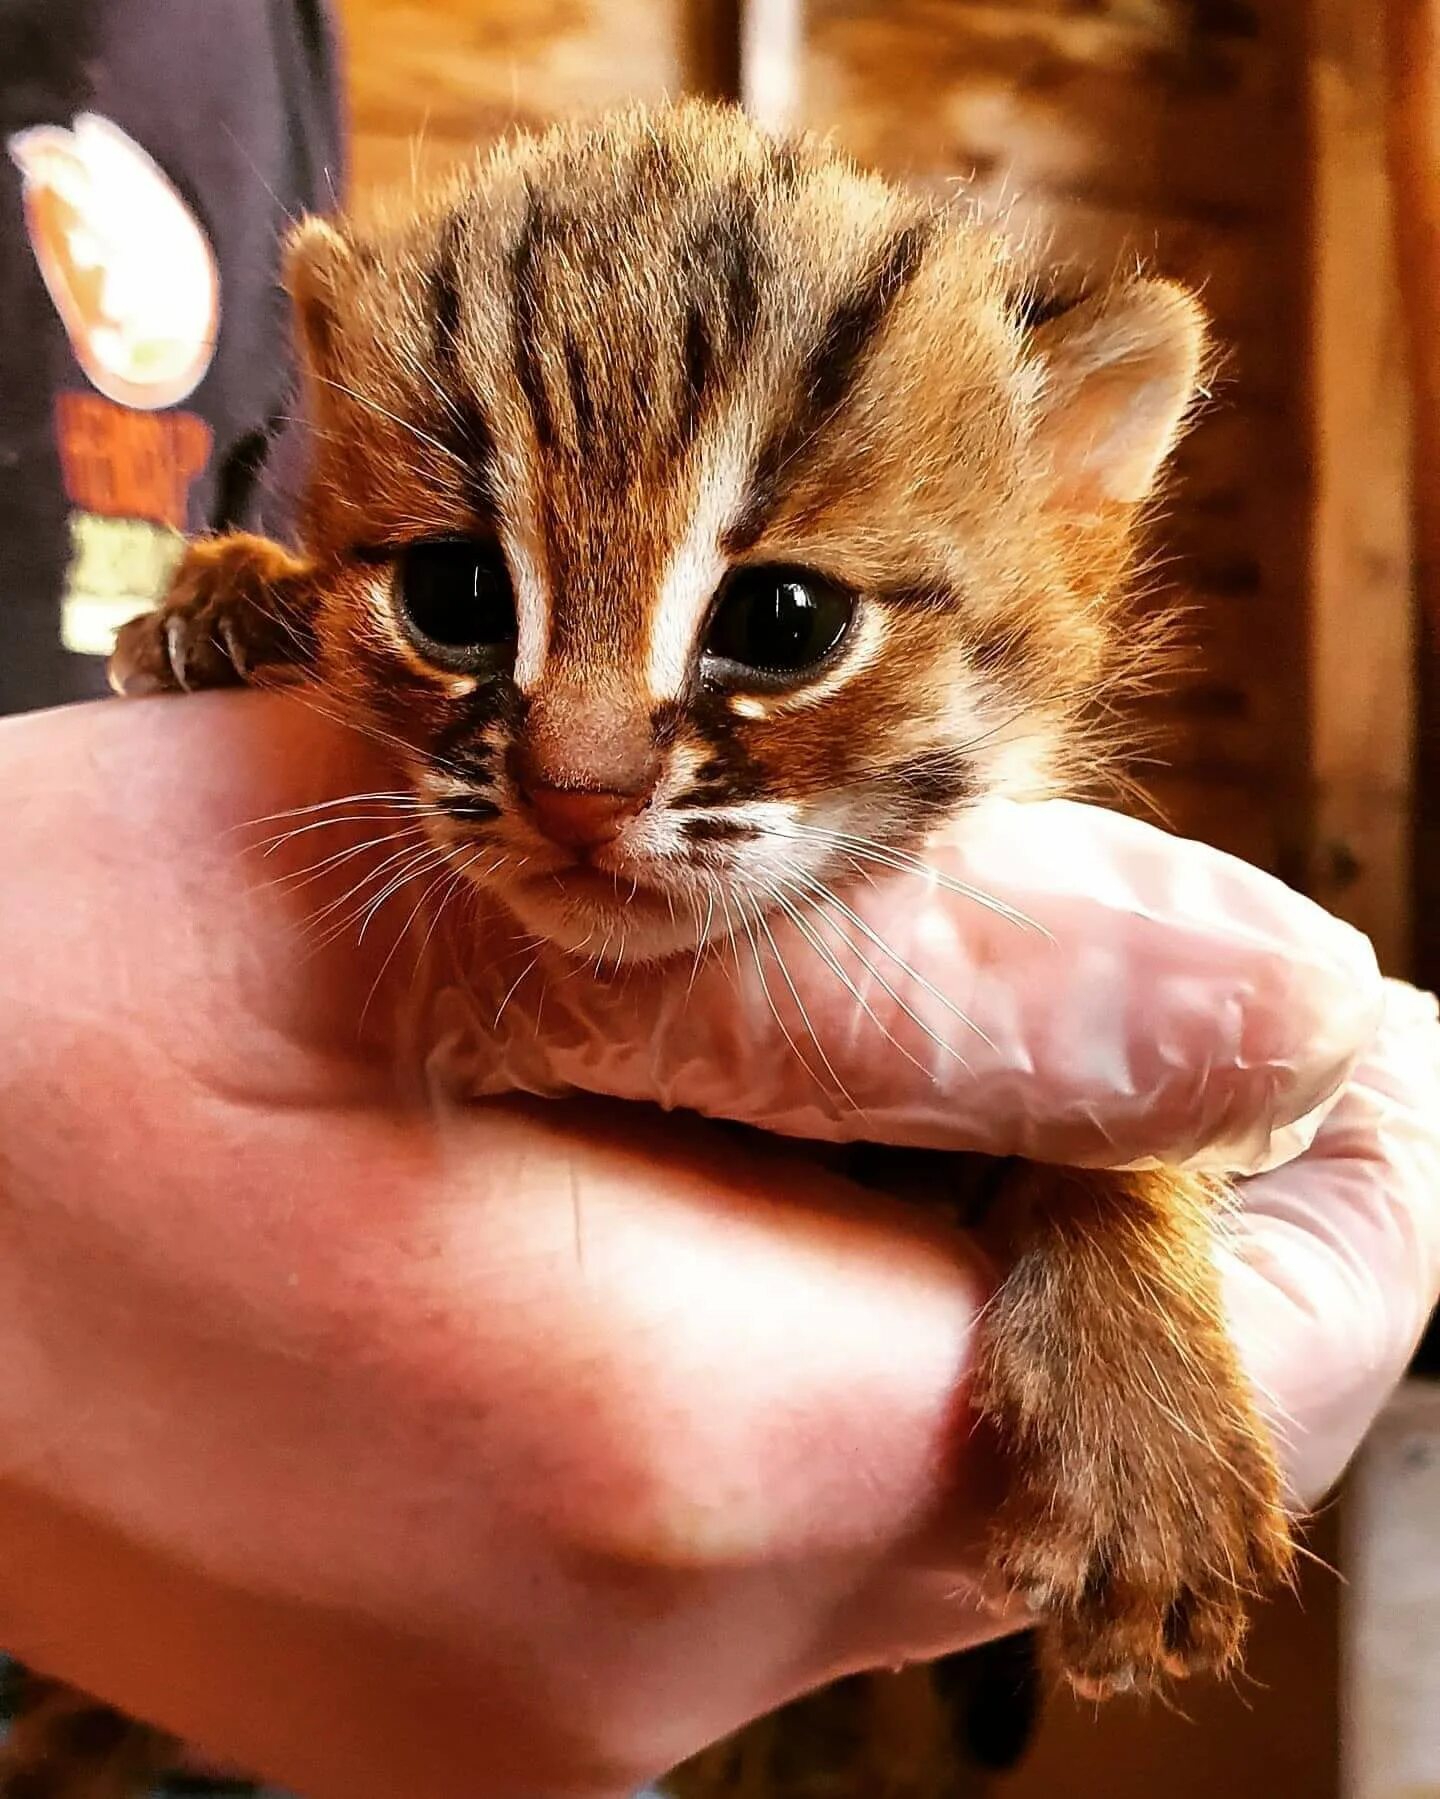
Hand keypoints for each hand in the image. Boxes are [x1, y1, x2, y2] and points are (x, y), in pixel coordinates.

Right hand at [0, 694, 1433, 1798]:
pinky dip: (790, 1297)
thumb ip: (907, 985)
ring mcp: (541, 1699)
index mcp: (672, 1466)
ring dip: (931, 1219)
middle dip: (1110, 1169)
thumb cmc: (27, 1000)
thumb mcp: (460, 902)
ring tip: (810, 1010)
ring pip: (916, 1448)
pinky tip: (670, 1134)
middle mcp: (633, 1664)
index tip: (1364, 1021)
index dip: (1343, 1190)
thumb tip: (1290, 1006)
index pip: (1222, 1385)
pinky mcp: (464, 1669)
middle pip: (1069, 1412)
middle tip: (1044, 938)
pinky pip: (757, 1487)